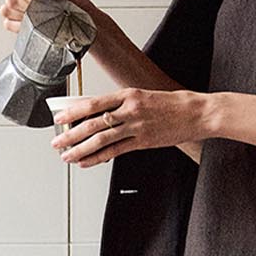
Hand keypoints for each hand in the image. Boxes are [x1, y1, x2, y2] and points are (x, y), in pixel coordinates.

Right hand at [0, 0, 89, 33]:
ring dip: (22, 14)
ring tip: (38, 16)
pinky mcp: (19, 25)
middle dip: (26, 4)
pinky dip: (19, 25)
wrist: (78, 22)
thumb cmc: (71, 2)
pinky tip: (32, 24)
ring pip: (6, 11)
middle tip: (41, 7)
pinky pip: (8, 24)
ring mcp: (19, 11)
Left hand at [52, 88, 208, 166]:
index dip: (73, 112)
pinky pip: (116, 151)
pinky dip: (98, 158)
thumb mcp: (143, 95)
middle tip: (57, 142)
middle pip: (93, 123)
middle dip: (71, 134)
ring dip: (80, 149)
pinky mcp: (144, 142)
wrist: (198, 113)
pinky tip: (86, 162)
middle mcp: (130, 110)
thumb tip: (96, 112)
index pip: (94, 103)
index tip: (59, 118)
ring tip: (66, 156)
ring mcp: (137, 127)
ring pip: (101, 140)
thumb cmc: (172, 103)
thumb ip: (121, 103)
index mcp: (128, 94)